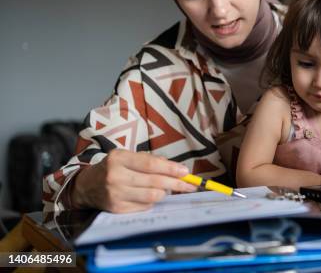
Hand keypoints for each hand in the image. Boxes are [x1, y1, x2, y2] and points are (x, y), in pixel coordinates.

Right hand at [71, 149, 197, 212]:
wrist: (87, 185)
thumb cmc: (114, 168)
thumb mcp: (128, 156)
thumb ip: (151, 160)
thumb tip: (177, 169)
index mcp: (119, 158)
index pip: (151, 164)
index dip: (171, 168)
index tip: (186, 172)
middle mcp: (115, 176)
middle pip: (154, 182)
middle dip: (176, 183)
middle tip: (189, 185)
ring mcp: (115, 194)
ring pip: (152, 196)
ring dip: (165, 193)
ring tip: (168, 189)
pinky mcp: (116, 209)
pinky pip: (145, 206)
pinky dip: (153, 201)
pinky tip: (152, 196)